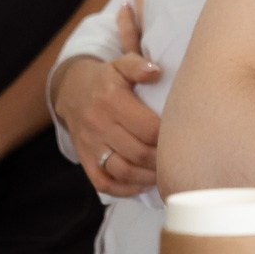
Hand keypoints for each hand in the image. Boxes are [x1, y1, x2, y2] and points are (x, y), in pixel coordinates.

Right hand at [52, 13, 161, 196]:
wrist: (70, 90)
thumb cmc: (106, 79)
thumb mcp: (120, 64)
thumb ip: (137, 65)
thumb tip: (156, 71)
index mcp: (112, 100)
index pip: (147, 128)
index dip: (168, 138)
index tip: (183, 139)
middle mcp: (99, 124)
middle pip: (138, 152)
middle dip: (162, 161)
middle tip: (179, 160)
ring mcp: (90, 145)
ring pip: (122, 171)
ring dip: (147, 178)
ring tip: (164, 174)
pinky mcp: (85, 159)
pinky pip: (103, 183)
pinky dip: (125, 189)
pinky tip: (142, 184)